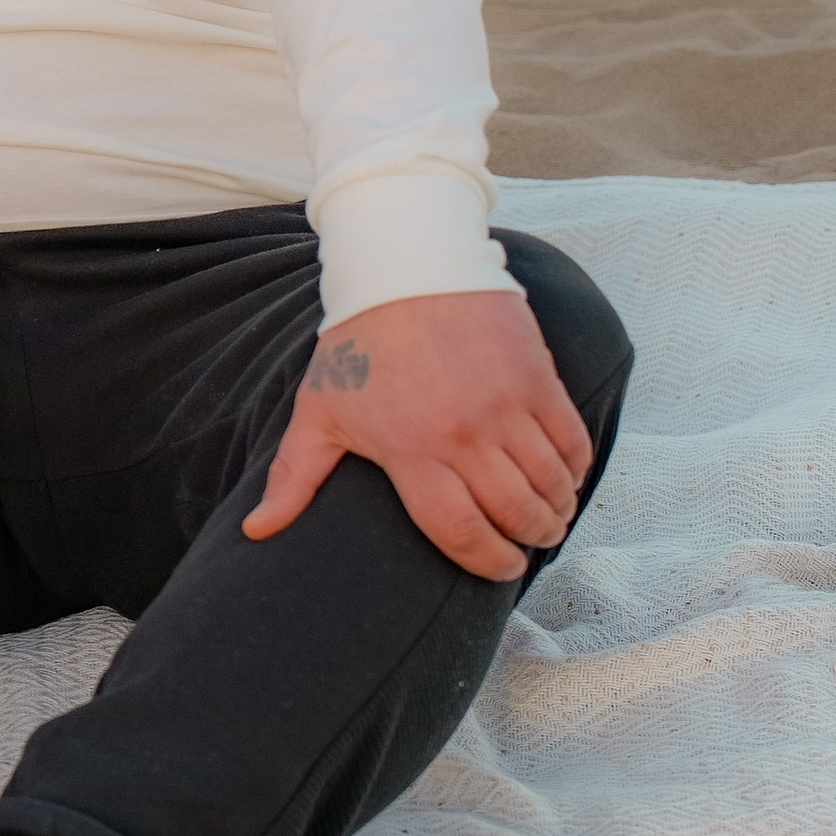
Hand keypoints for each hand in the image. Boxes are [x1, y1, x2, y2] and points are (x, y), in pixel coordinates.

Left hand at [241, 290, 592, 581]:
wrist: (407, 265)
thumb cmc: (359, 343)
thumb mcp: (320, 408)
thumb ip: (294, 476)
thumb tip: (258, 531)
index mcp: (412, 450)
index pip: (461, 532)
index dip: (487, 562)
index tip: (499, 571)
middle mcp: (464, 434)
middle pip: (515, 513)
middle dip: (529, 540)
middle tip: (528, 545)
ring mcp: (506, 405)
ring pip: (551, 481)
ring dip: (557, 509)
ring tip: (550, 517)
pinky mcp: (537, 377)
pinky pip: (572, 439)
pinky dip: (576, 467)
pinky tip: (567, 477)